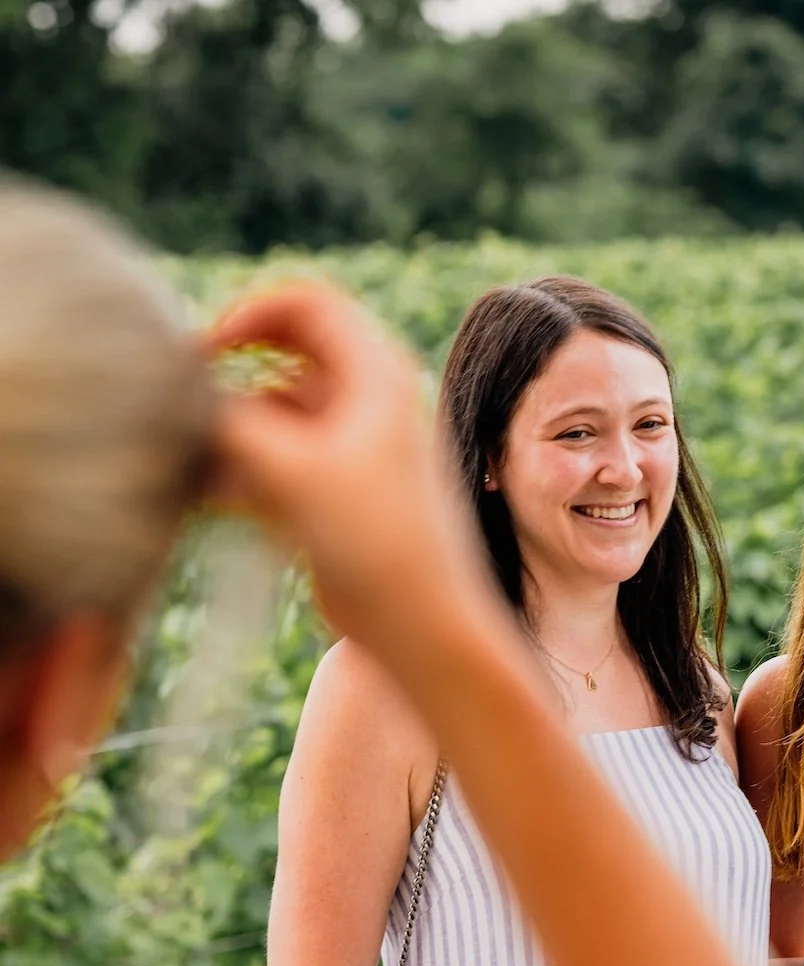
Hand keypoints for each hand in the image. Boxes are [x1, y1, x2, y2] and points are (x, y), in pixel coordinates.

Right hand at [205, 283, 491, 651]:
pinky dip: (237, 468)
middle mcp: (367, 401)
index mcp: (378, 375)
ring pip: (270, 410)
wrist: (421, 624)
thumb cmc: (376, 543)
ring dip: (228, 429)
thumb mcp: (292, 471)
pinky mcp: (330, 490)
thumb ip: (230, 422)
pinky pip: (272, 457)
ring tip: (192, 463)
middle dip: (229, 372)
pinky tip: (206, 496)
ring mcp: (348, 446)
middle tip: (182, 404)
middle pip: (282, 352)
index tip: (204, 352)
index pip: (308, 302)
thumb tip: (181, 397)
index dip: (249, 312)